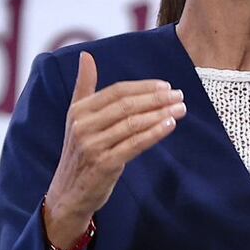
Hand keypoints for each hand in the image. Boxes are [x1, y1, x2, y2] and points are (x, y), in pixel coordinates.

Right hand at [43, 51, 186, 246]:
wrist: (68, 194)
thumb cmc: (79, 152)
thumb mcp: (77, 118)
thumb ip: (84, 87)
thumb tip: (86, 56)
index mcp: (79, 110)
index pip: (117, 91)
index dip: (143, 87)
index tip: (166, 85)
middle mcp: (83, 126)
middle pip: (127, 105)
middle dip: (156, 98)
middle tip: (179, 95)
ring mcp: (92, 146)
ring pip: (133, 124)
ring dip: (160, 114)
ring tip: (181, 108)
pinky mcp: (104, 164)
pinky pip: (134, 144)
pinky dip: (154, 133)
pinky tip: (170, 125)